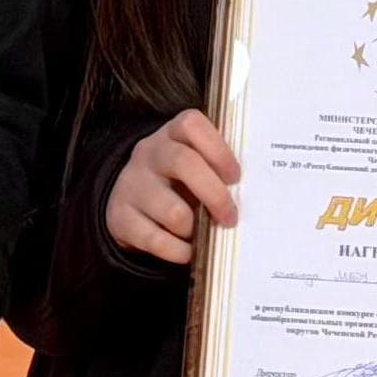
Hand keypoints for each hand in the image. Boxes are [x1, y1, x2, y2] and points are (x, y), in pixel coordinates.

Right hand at [106, 111, 239, 267]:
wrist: (130, 198)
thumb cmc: (179, 179)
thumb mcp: (195, 163)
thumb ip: (218, 169)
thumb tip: (256, 193)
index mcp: (172, 133)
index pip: (192, 124)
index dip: (218, 150)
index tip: (236, 177)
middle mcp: (149, 153)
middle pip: (184, 163)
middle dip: (215, 195)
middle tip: (230, 217)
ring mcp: (131, 184)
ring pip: (173, 211)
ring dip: (195, 229)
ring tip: (203, 234)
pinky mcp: (120, 217)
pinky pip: (155, 240)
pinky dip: (179, 251)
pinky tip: (188, 251)